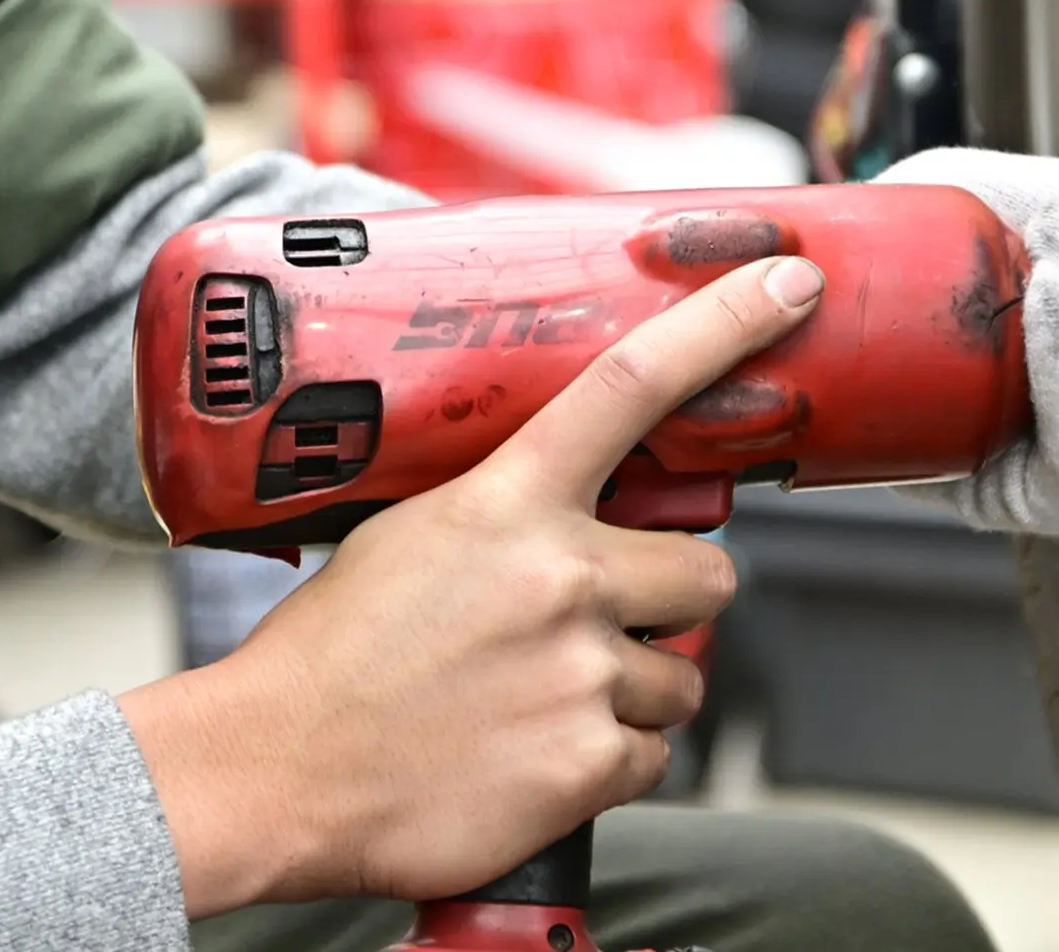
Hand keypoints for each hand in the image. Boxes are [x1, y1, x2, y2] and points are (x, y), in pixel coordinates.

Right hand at [116, 256, 828, 915]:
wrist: (273, 771)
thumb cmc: (326, 658)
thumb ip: (500, 512)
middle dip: (670, 601)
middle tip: (600, 624)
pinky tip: (532, 758)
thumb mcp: (404, 535)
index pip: (634, 385)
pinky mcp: (587, 764)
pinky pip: (652, 756)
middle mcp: (561, 578)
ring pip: (682, 676)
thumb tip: (557, 505)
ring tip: (540, 704)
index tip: (785, 287)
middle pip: (709, 573)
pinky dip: (606, 763)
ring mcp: (581, 673)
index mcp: (507, 503)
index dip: (723, 324)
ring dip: (633, 692)